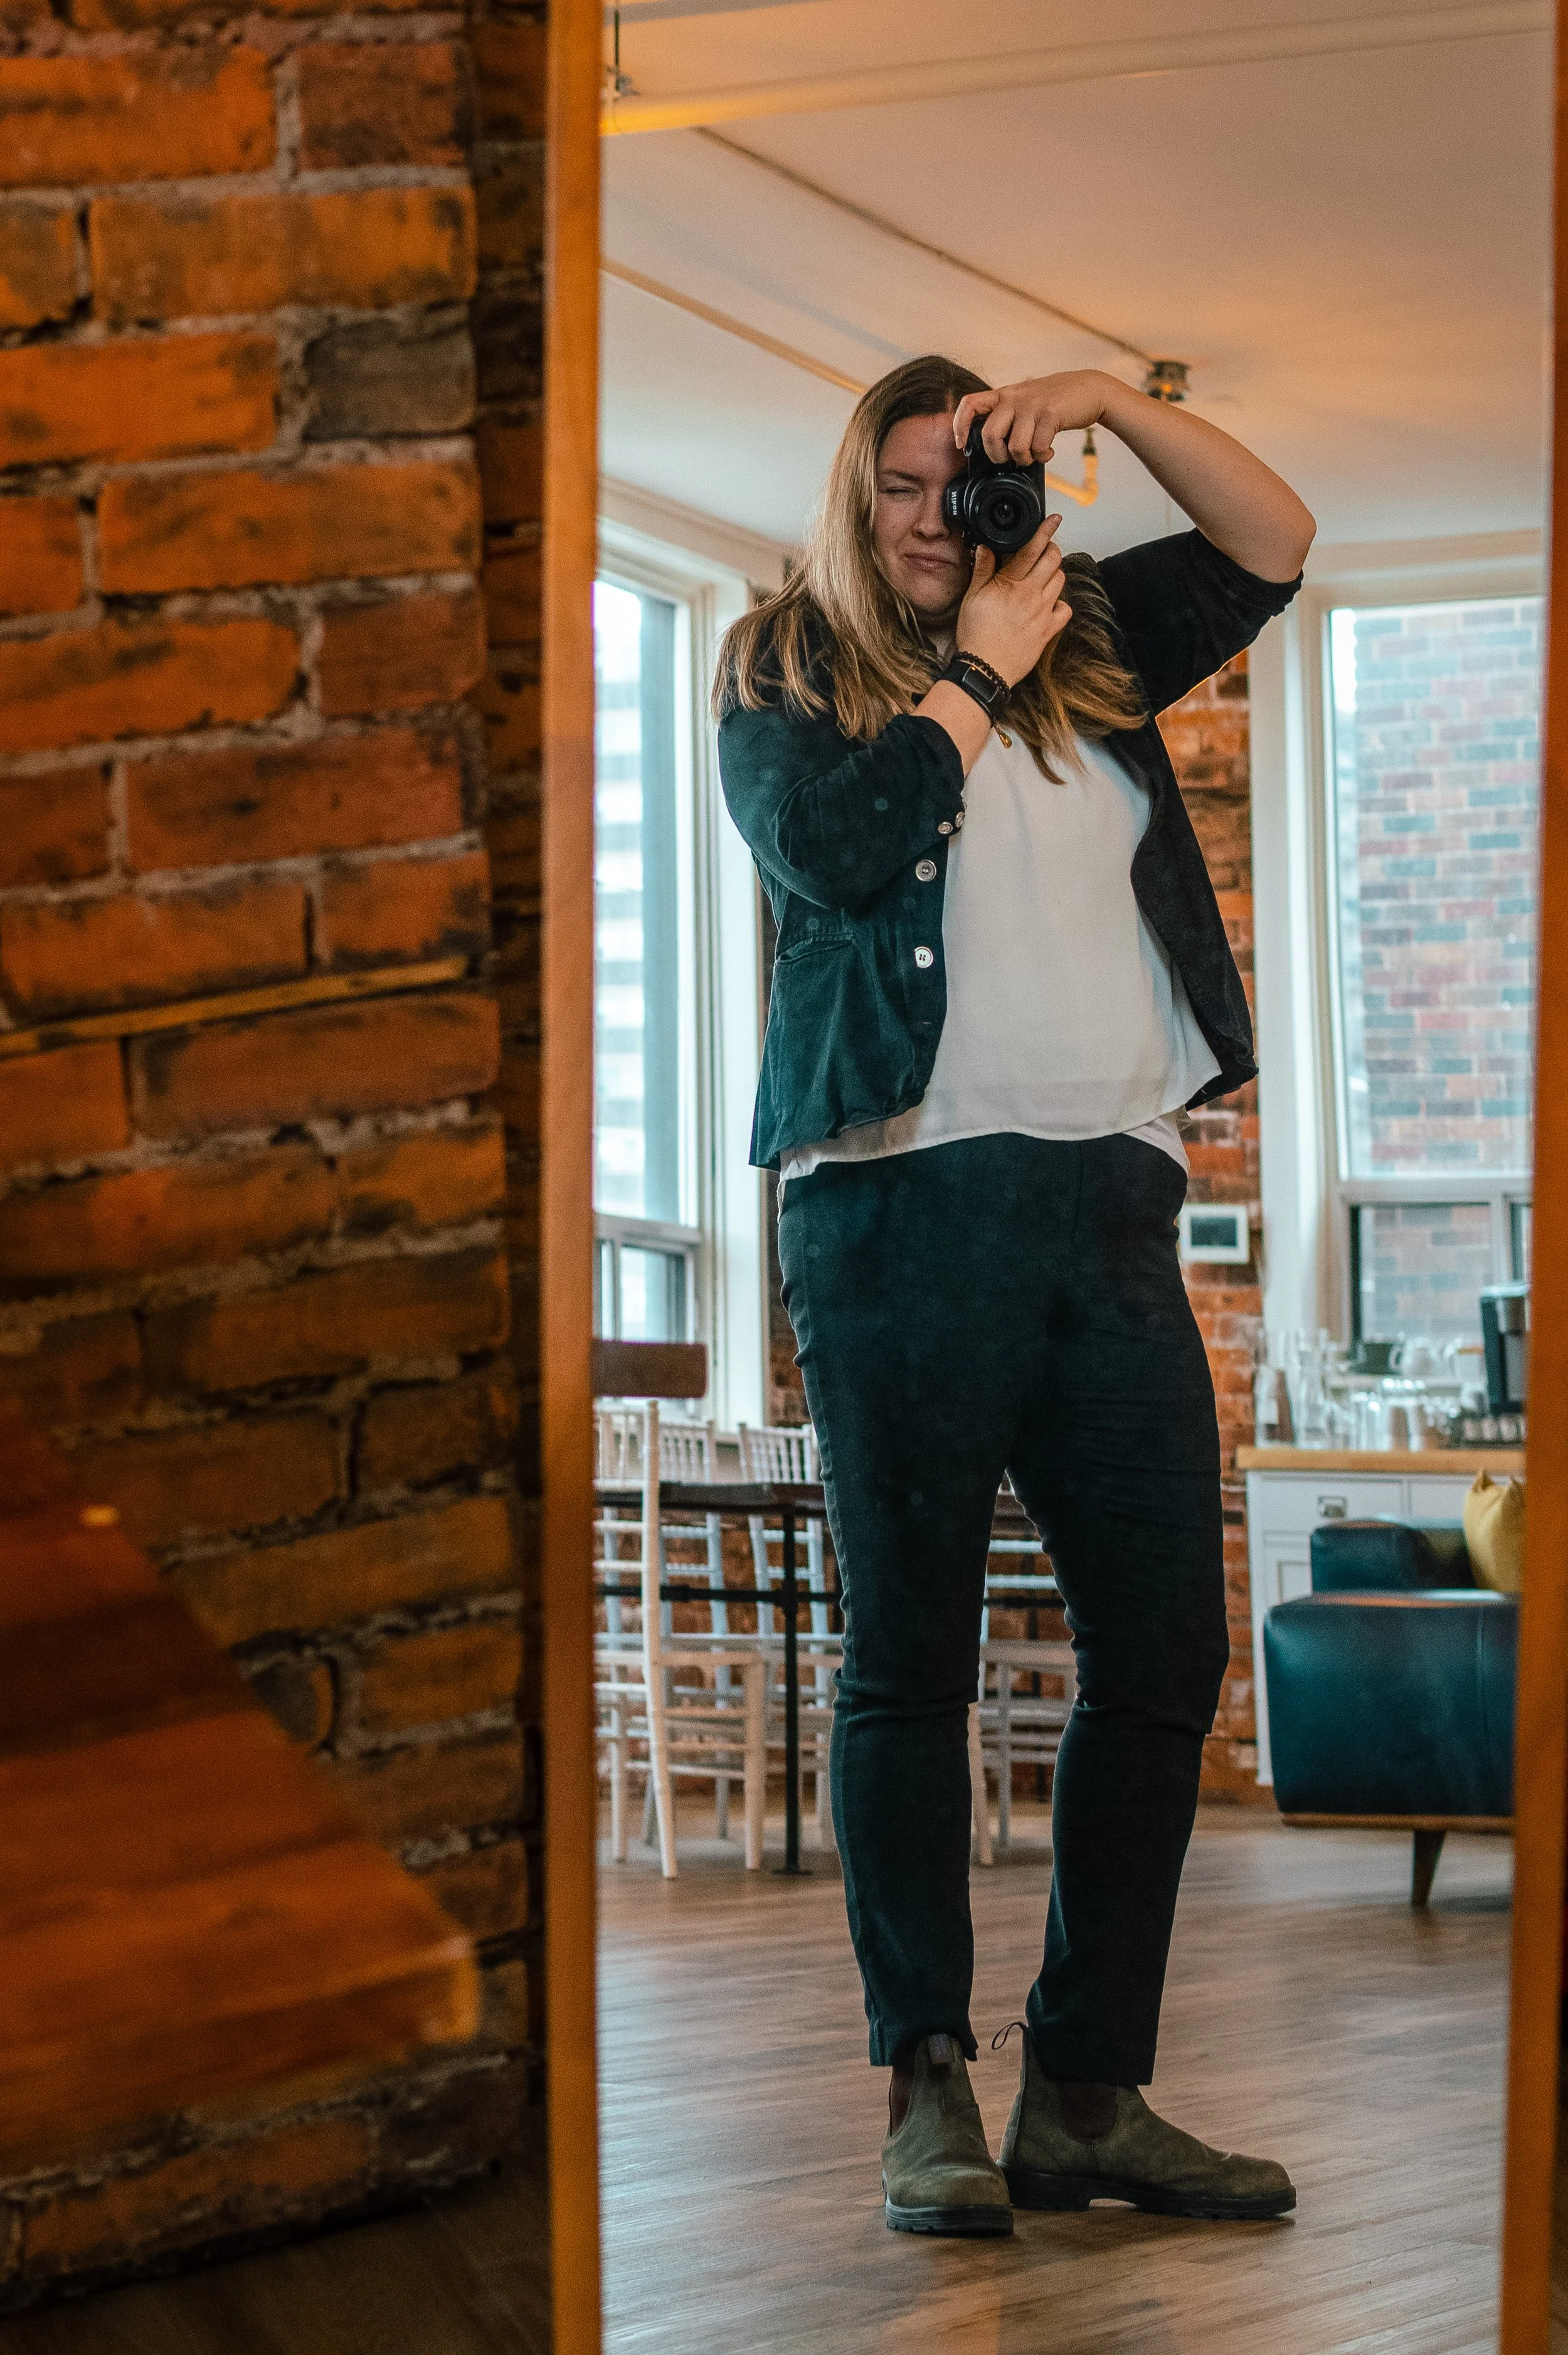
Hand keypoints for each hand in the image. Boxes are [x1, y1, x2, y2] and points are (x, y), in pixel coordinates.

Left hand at [952, 371, 1111, 466]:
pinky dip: (1042, 457)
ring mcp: (1032, 405)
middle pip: (990, 435)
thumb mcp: (1025, 402)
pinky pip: (1037, 448)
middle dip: (998, 456)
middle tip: (1009, 459)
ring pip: (1015, 447)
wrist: (1089, 389)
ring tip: (1034, 454)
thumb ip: (1008, 417)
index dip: (960, 426)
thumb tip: (992, 448)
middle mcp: (1014, 397)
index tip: (961, 445)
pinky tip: (1048, 451)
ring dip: (1024, 459)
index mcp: (1004, 394)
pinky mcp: (1051, 415)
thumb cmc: (1054, 402)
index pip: (970, 404)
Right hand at [955, 518, 1070, 686]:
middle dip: (1051, 549)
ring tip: (1042, 576)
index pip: (1032, 549)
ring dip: (1054, 573)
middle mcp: (1031, 595)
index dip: (1045, 531)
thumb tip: (986, 548)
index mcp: (1011, 584)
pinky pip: (1065, 609)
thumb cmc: (976, 635)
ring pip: (1061, 581)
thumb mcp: (972, 598)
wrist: (985, 668)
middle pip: (1053, 560)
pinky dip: (1061, 603)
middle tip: (1043, 550)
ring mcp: (1043, 613)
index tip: (1054, 520)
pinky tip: (1050, 603)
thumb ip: (982, 571)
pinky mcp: (1048, 630)